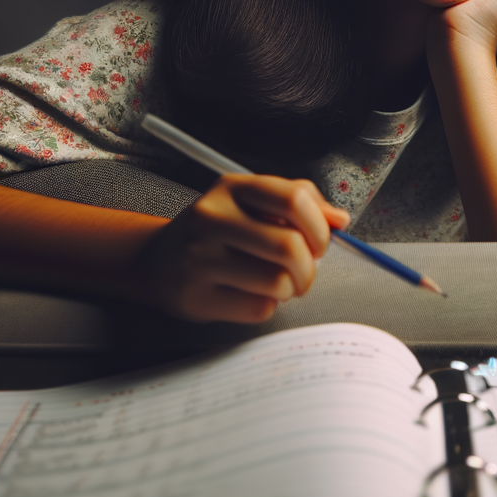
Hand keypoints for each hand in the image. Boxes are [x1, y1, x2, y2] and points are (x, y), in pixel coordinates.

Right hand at [135, 175, 349, 322]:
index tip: (320, 242)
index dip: (320, 226)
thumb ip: (300, 203)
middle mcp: (212, 218)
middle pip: (290, 247)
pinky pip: (259, 308)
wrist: (157, 262)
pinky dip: (266, 306)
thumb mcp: (251, 203)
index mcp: (232, 188)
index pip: (294, 199)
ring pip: (278, 282)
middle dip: (310, 267)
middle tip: (304, 272)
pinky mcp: (197, 297)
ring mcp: (200, 259)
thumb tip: (340, 219)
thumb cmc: (216, 231)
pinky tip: (249, 293)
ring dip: (290, 289)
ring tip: (278, 282)